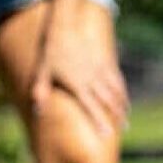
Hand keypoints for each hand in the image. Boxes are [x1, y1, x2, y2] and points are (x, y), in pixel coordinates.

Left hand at [31, 11, 127, 136]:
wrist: (65, 27)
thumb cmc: (51, 51)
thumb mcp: (42, 72)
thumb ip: (40, 92)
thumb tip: (36, 112)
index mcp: (77, 85)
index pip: (91, 107)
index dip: (100, 122)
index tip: (107, 135)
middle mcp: (91, 79)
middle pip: (108, 101)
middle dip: (118, 115)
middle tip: (125, 129)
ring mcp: (99, 69)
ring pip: (116, 90)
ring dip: (123, 103)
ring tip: (127, 115)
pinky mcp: (104, 61)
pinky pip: (116, 77)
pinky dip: (122, 88)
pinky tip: (124, 95)